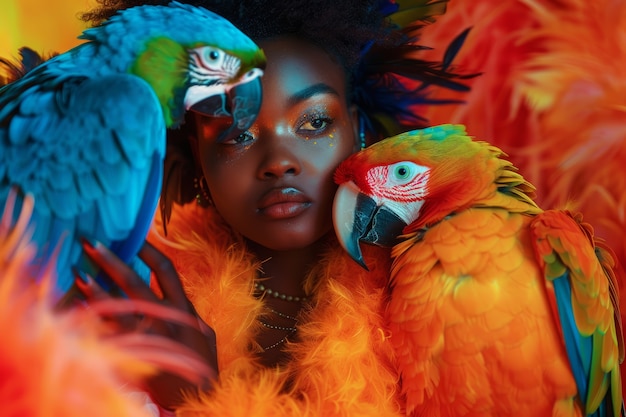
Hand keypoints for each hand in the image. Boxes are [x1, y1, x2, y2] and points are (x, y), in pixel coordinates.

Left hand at [74, 239, 217, 409]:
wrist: (198, 397)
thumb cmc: (201, 364)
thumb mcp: (204, 333)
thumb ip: (189, 312)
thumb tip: (177, 295)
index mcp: (184, 307)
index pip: (165, 270)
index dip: (149, 250)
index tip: (134, 236)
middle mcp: (165, 316)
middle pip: (135, 281)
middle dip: (112, 259)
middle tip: (91, 242)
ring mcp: (149, 335)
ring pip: (117, 304)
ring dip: (94, 285)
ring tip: (76, 270)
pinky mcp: (135, 353)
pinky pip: (110, 330)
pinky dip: (94, 316)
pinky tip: (79, 305)